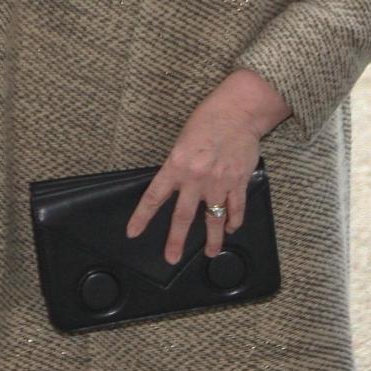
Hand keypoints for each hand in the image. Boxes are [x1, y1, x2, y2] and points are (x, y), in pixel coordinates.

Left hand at [127, 69, 290, 264]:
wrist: (238, 112)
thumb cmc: (208, 120)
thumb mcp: (182, 142)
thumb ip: (178, 166)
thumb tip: (176, 185)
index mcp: (176, 166)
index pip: (154, 197)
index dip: (142, 217)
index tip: (132, 232)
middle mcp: (195, 179)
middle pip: (183, 217)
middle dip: (175, 241)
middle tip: (171, 258)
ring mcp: (218, 183)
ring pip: (214, 219)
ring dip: (212, 239)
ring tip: (210, 253)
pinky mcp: (238, 182)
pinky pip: (235, 209)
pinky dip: (234, 221)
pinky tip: (231, 227)